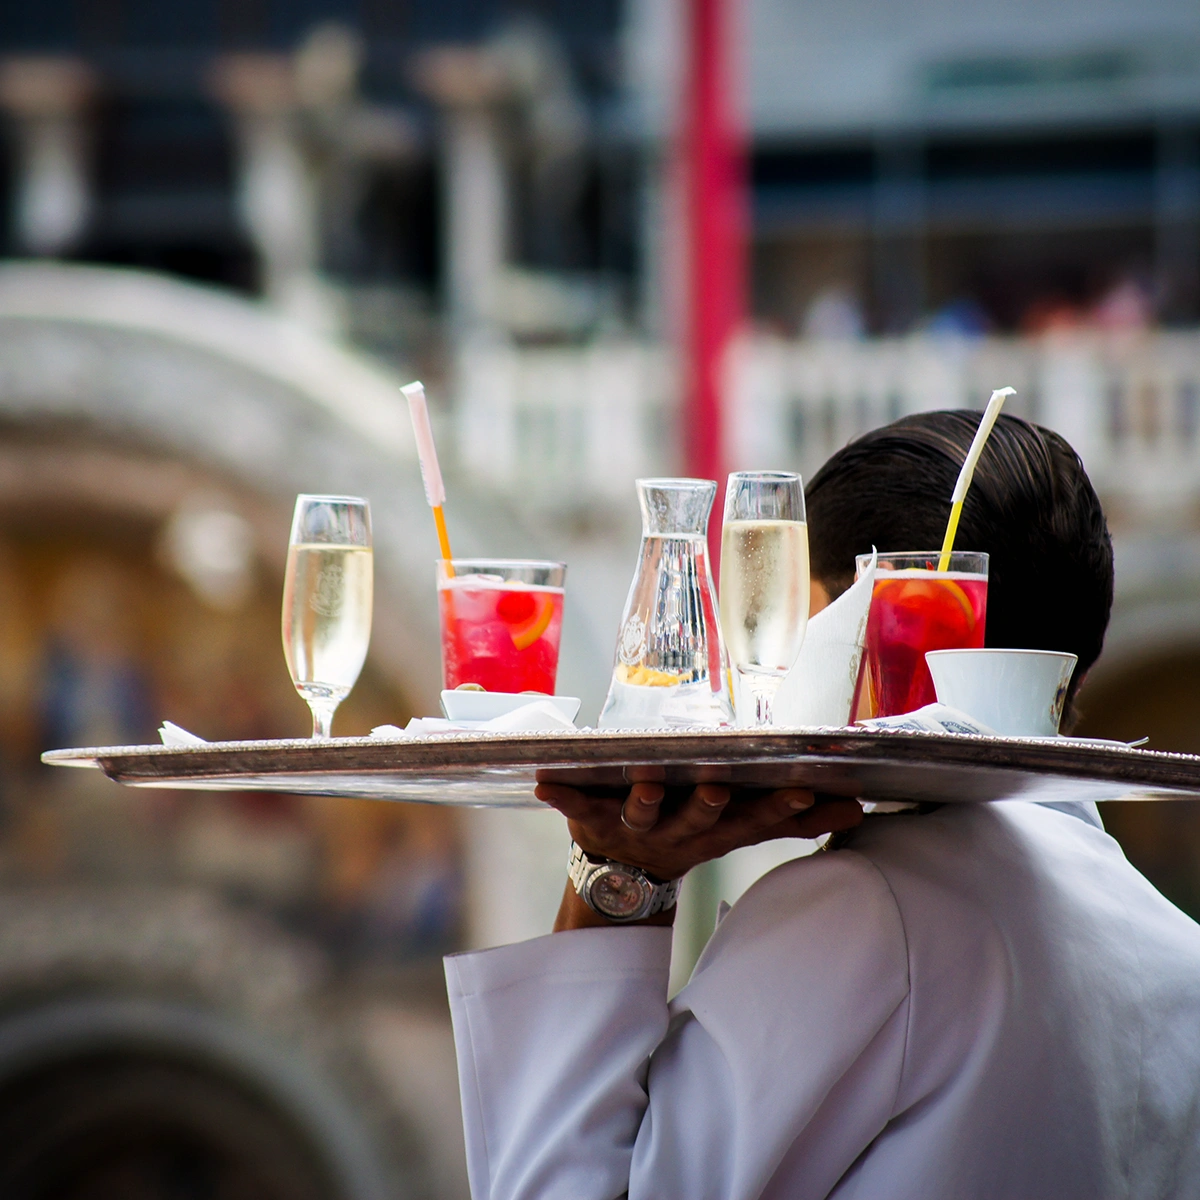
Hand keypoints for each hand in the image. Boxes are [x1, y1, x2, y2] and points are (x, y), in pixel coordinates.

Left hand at [536, 781, 862, 886]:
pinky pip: (574, 806)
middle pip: (696, 820)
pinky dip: (560, 795)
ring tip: (645, 781)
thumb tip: (857, 808)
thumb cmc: (689, 833)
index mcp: (713, 831)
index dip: (777, 810)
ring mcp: (632, 827)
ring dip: (643, 799)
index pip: (752, 821)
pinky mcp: (591, 819)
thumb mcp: (740, 828)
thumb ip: (792, 818)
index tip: (802, 793)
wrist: (621, 878)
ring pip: (641, 812)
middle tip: (717, 787)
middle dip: (707, 805)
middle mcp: (675, 832)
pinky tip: (543, 781)